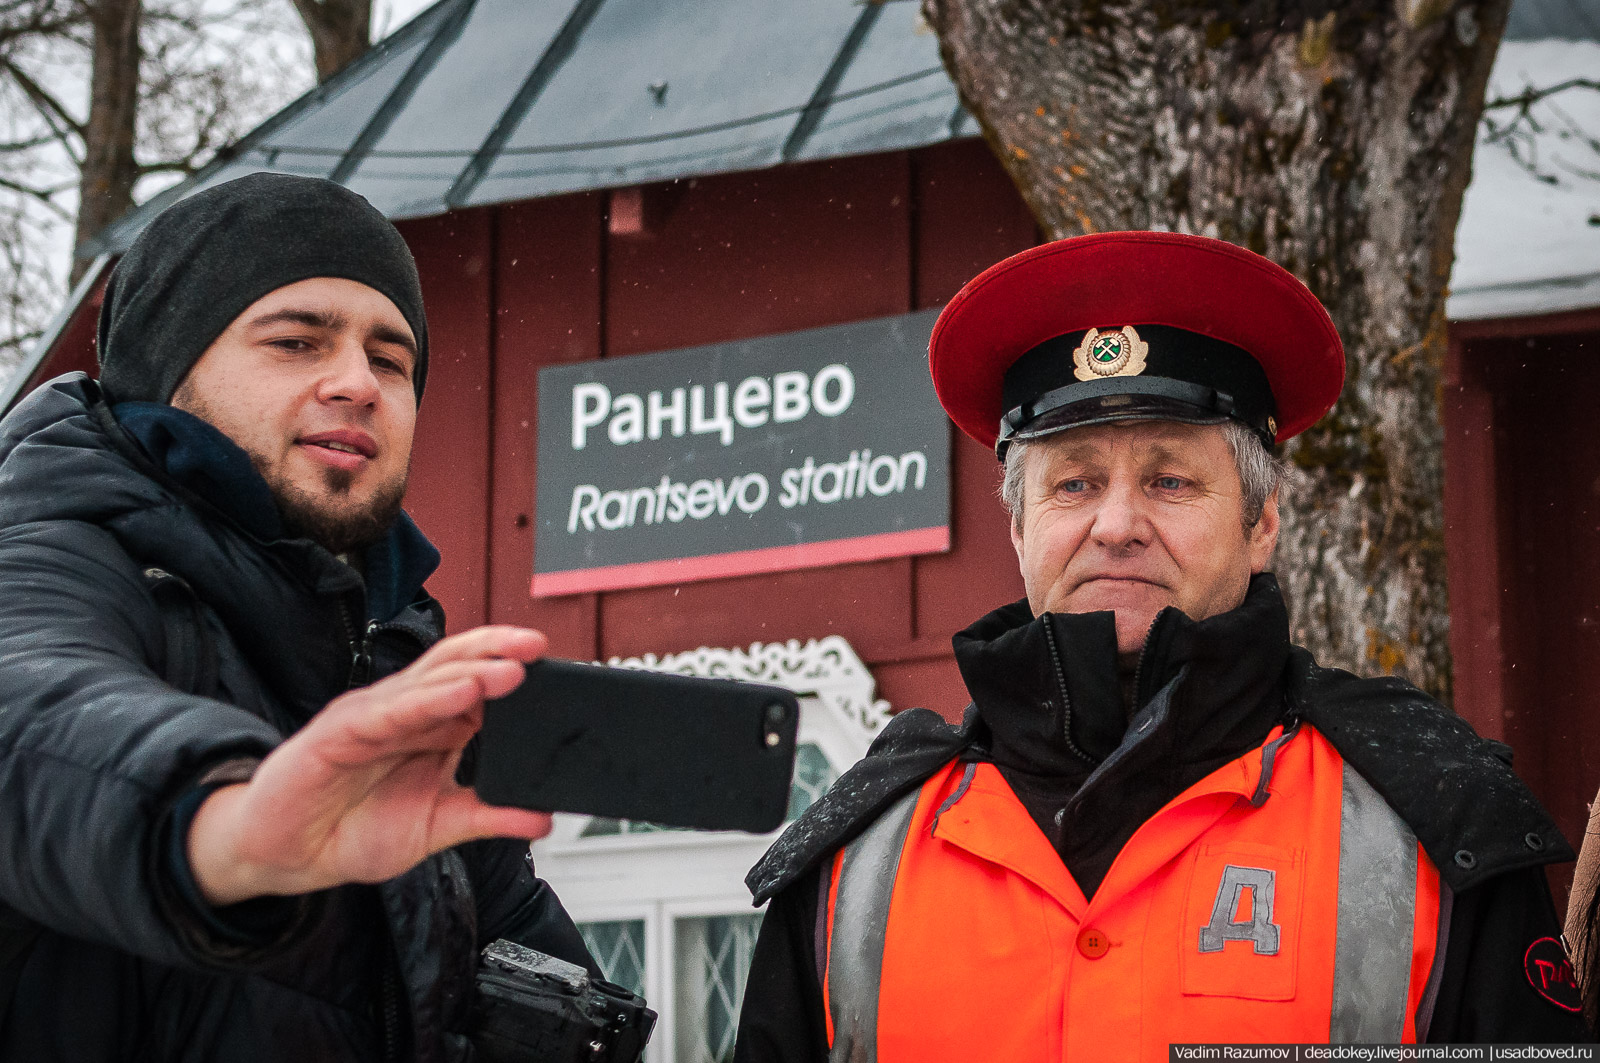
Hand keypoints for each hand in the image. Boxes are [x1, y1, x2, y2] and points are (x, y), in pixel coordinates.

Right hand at [187, 625, 553, 906]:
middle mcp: (406, 713)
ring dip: (472, 671)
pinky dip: (427, 700)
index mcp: (432, 728)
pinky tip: (460, 694)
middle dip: (499, 652)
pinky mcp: (340, 731)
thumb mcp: (437, 829)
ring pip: (428, 680)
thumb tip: (544, 817)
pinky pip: (390, 711)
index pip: (478, 685)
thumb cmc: (354, 832)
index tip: (555, 671)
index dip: (514, 672)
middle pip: (457, 667)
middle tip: (539, 649)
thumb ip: (489, 819)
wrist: (287, 855)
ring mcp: (373, 717)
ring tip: (512, 670)